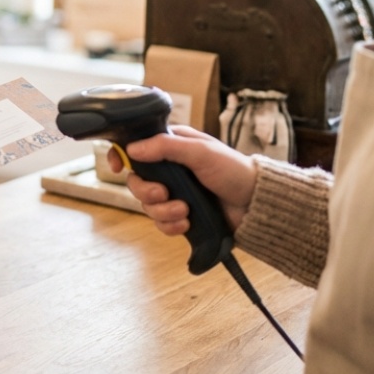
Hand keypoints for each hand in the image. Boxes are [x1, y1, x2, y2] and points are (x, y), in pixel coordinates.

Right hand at [108, 125, 256, 234]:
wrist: (257, 205)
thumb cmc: (234, 171)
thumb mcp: (201, 152)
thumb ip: (166, 147)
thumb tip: (133, 148)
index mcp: (172, 147)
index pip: (136, 147)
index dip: (121, 156)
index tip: (117, 167)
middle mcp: (171, 170)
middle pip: (137, 181)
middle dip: (147, 191)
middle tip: (164, 194)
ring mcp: (175, 194)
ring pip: (147, 205)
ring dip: (164, 211)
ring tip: (186, 211)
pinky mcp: (182, 216)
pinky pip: (161, 224)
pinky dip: (171, 226)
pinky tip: (187, 223)